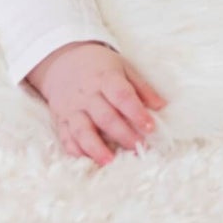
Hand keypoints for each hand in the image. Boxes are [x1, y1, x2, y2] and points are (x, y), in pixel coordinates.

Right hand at [26, 41, 167, 166]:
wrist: (64, 60)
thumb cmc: (100, 66)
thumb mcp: (123, 67)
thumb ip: (142, 87)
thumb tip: (162, 106)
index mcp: (105, 78)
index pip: (122, 96)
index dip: (136, 112)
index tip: (150, 127)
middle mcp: (87, 94)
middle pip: (105, 116)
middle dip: (123, 134)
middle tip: (140, 147)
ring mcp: (72, 109)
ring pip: (82, 130)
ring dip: (96, 148)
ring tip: (110, 161)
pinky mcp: (61, 120)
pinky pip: (66, 137)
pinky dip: (75, 151)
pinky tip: (87, 160)